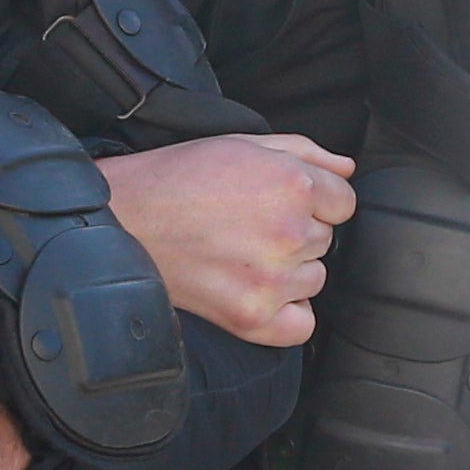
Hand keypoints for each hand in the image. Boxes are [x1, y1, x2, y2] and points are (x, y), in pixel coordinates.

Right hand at [95, 134, 356, 345]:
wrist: (123, 219)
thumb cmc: (177, 178)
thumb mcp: (242, 144)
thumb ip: (306, 152)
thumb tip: (346, 170)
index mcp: (291, 184)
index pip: (344, 202)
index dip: (314, 199)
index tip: (280, 202)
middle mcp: (288, 232)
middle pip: (325, 240)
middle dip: (296, 231)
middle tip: (248, 224)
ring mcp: (271, 279)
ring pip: (314, 278)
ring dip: (288, 270)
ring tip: (242, 253)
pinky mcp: (251, 316)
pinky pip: (301, 324)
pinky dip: (286, 313)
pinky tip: (258, 290)